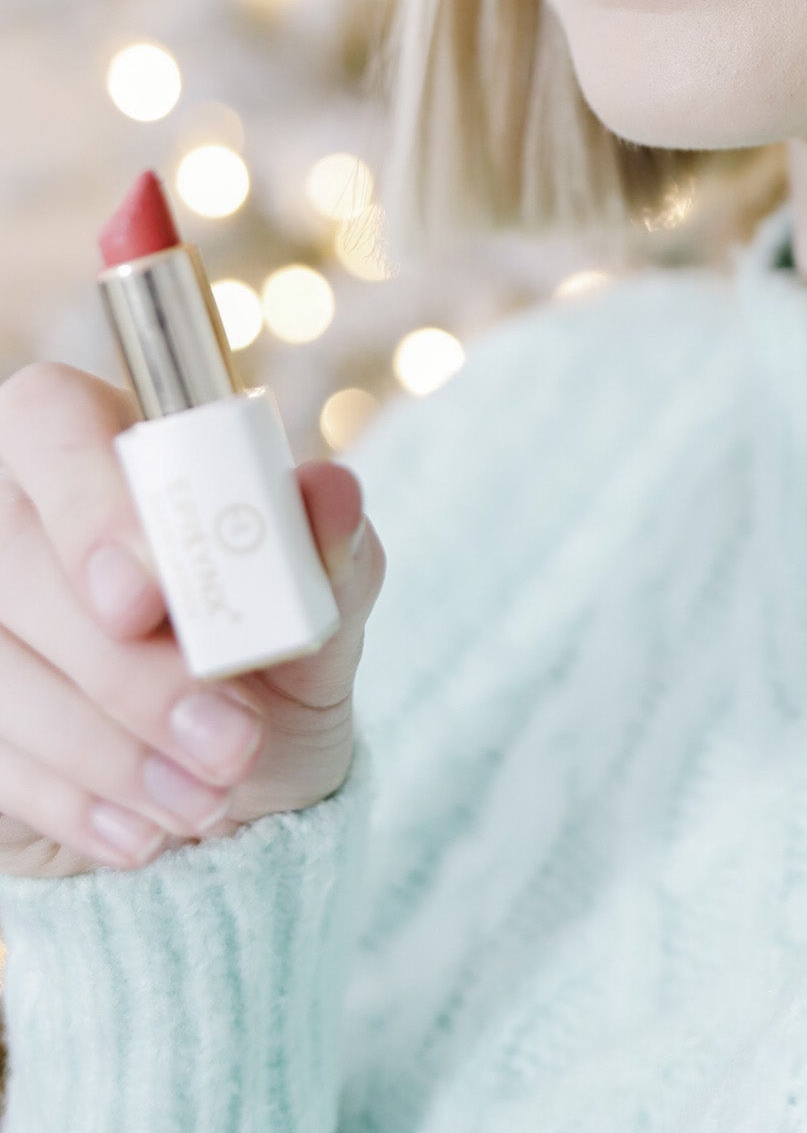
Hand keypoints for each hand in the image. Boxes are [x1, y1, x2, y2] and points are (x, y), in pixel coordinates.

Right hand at [0, 362, 385, 878]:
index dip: (86, 502)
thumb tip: (331, 494)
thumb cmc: (273, 675)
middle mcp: (19, 518)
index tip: (147, 599)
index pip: (52, 418)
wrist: (231, 799)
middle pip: (18, 564)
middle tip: (231, 739)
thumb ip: (327, 555)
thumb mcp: (321, 622)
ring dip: (115, 750)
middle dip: (128, 671)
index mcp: (108, 451)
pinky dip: (79, 803)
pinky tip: (145, 832)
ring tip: (211, 797)